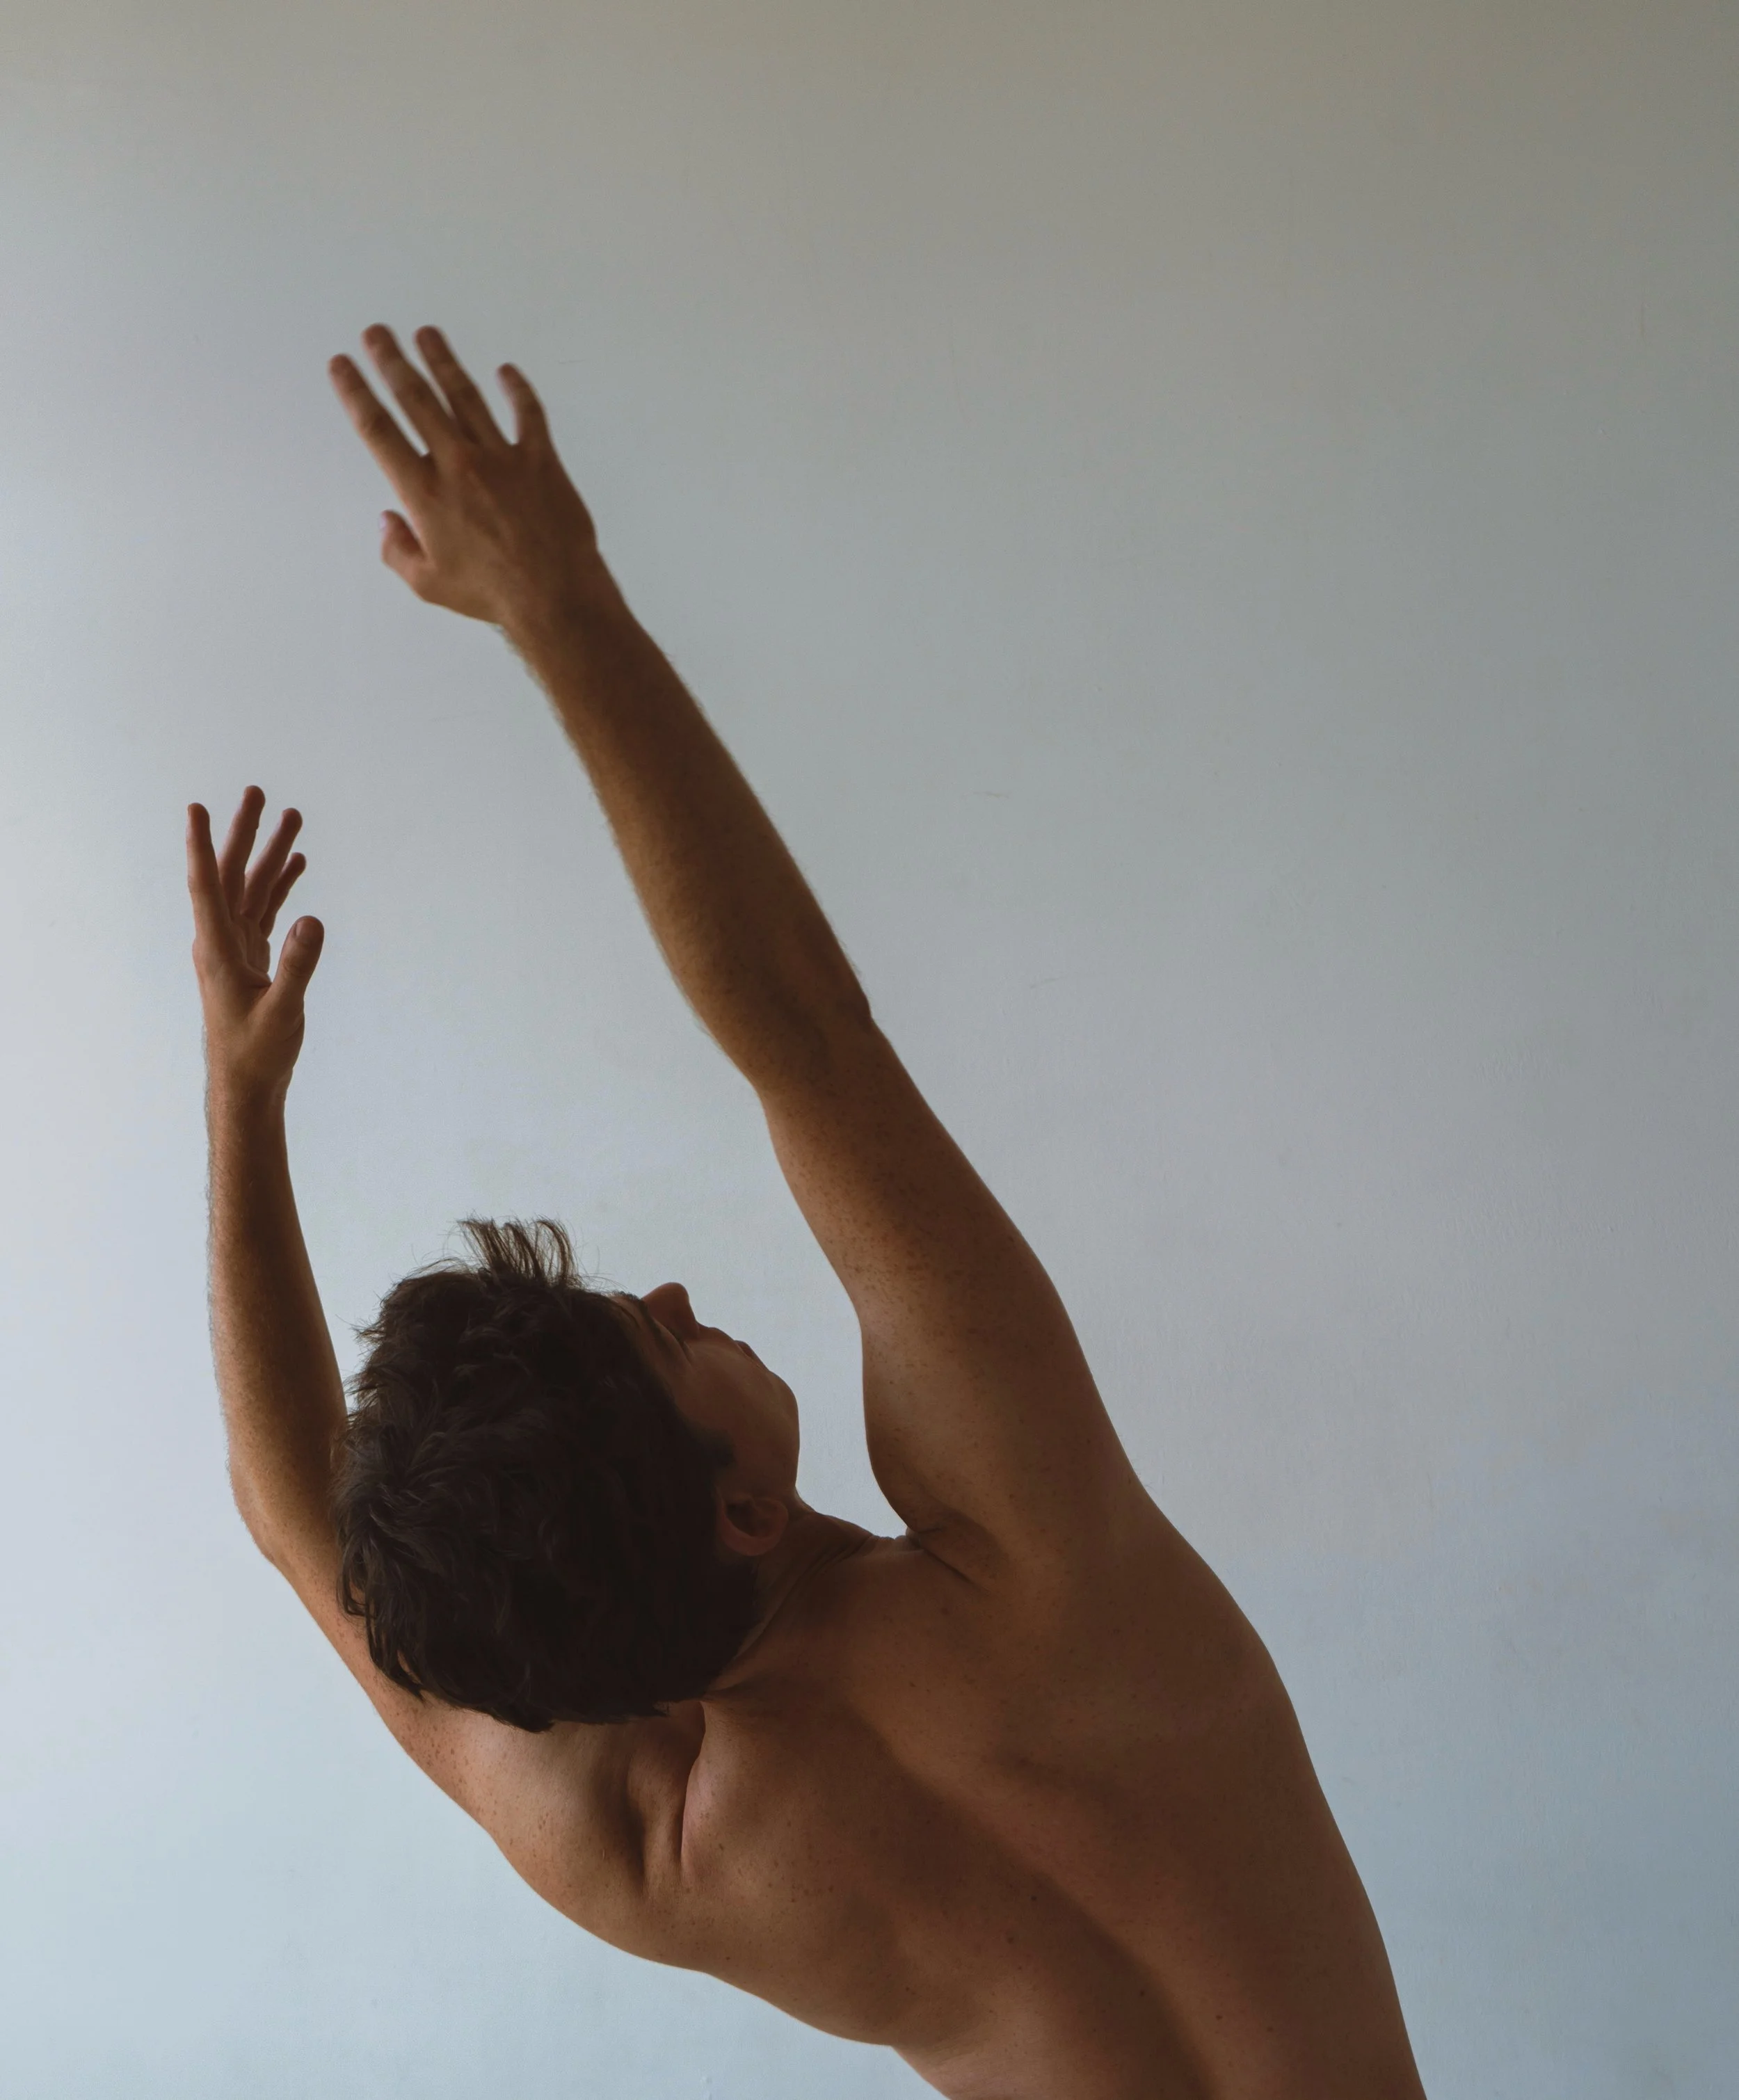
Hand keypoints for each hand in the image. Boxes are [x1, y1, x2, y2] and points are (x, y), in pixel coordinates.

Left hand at [187, 789, 321, 1105]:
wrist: (246, 1085)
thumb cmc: (256, 1053)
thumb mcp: (282, 1011)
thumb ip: (297, 966)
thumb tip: (312, 919)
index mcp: (216, 949)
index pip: (206, 887)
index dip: (202, 847)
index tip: (196, 809)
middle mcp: (221, 941)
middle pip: (232, 876)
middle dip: (246, 834)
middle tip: (259, 794)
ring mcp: (236, 948)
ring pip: (252, 890)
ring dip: (270, 856)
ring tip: (293, 820)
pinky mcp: (253, 959)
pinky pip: (264, 911)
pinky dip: (280, 887)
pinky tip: (297, 867)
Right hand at [328, 325, 613, 629]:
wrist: (555, 596)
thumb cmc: (492, 595)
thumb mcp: (429, 584)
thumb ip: (398, 551)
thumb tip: (386, 522)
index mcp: (424, 493)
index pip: (378, 430)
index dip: (355, 393)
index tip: (342, 365)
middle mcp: (457, 464)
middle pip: (416, 398)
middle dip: (392, 360)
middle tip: (377, 333)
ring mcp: (501, 457)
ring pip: (465, 395)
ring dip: (442, 361)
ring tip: (427, 334)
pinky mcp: (540, 460)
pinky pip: (528, 413)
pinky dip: (517, 390)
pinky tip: (506, 372)